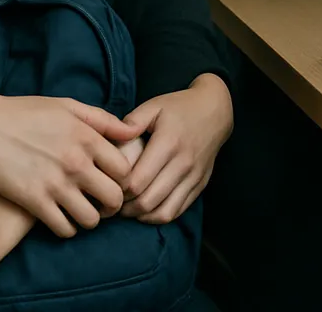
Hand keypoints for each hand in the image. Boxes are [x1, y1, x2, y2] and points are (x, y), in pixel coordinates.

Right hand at [0, 90, 140, 237]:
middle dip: (113, 204)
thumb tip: (134, 130)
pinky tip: (61, 217)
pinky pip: (63, 229)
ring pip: (91, 220)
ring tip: (82, 211)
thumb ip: (103, 120)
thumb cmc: (27, 112)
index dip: (124, 179)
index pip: (126, 170)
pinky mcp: (33, 201)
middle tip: (102, 202)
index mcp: (88, 137)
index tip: (114, 181)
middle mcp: (77, 162)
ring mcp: (55, 184)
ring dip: (90, 219)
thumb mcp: (68, 106)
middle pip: (115, 199)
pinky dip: (67, 228)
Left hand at [120, 74, 232, 224]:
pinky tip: (145, 209)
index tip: (105, 186)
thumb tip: (110, 140)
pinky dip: (158, 216)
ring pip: (163, 212)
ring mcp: (193, 177)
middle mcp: (183, 163)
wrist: (215, 110)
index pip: (137, 180)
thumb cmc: (180, 107)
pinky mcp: (200, 185)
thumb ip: (131, 122)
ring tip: (126, 208)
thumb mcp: (154, 106)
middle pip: (147, 201)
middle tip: (110, 202)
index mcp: (168, 142)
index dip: (118, 189)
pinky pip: (177, 211)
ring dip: (140, 216)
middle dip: (125, 207)